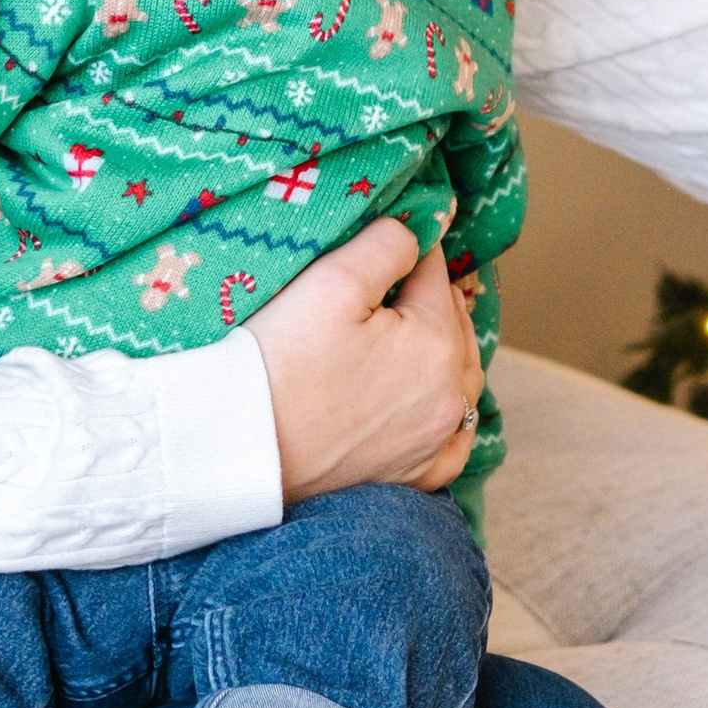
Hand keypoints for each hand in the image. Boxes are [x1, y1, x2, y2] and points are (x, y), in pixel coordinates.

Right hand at [248, 218, 483, 503]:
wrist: (244, 450)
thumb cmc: (282, 363)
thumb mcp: (331, 281)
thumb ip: (387, 244)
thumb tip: (422, 229)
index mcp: (437, 344)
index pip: (435, 274)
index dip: (408, 252)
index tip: (381, 246)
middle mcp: (451, 398)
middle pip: (455, 325)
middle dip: (430, 300)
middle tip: (392, 284)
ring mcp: (436, 443)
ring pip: (463, 380)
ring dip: (447, 349)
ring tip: (414, 329)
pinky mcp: (417, 477)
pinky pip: (454, 440)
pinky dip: (449, 414)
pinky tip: (431, 400)